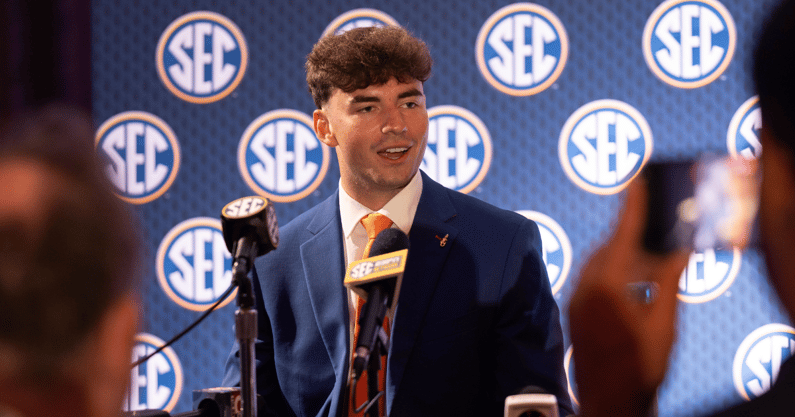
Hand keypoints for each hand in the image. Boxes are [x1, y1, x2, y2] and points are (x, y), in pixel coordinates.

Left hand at [568, 180, 689, 416]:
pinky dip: (610, 272)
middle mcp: (585, 286)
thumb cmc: (640, 365)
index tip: (636, 181)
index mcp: (607, 285)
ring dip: (619, 254)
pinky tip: (628, 282)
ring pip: (597, 262)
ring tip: (644, 255)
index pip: (622, 235)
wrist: (608, 400)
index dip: (632, 207)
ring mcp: (575, 298)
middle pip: (608, 247)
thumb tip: (680, 250)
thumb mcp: (664, 323)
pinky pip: (590, 278)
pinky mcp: (573, 310)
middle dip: (629, 234)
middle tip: (650, 223)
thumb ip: (668, 282)